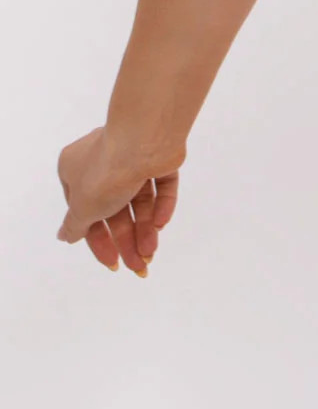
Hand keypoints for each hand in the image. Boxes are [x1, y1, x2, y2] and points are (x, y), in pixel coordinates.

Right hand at [56, 127, 181, 275]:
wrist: (145, 141)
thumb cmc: (105, 174)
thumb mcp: (82, 207)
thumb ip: (75, 225)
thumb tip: (65, 236)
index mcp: (75, 169)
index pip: (85, 211)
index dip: (98, 241)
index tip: (112, 263)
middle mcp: (103, 161)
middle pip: (114, 209)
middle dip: (126, 240)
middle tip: (139, 266)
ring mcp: (133, 157)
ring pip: (138, 200)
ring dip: (145, 228)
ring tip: (151, 251)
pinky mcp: (158, 157)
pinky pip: (159, 186)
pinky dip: (161, 205)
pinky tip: (161, 223)